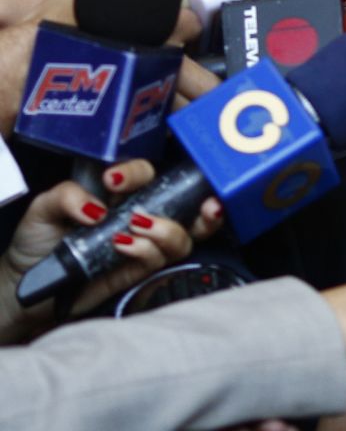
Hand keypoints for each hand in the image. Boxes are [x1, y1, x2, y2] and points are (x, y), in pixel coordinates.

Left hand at [0, 159, 222, 341]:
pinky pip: (160, 259)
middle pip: (187, 203)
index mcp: (121, 192)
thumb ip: (67, 196)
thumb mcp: (44, 208)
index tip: (114, 181)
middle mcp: (140, 214)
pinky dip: (147, 250)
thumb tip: (98, 208)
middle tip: (205, 204)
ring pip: (182, 235)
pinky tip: (124, 246)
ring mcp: (144, 243)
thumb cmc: (39, 240)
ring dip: (168, 229)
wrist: (32, 281)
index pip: (146, 173)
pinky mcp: (139, 270)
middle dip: (205, 201)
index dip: (138, 172)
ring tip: (137, 226)